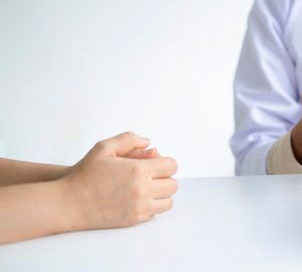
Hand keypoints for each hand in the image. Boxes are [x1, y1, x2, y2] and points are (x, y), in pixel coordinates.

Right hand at [60, 132, 177, 230]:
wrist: (69, 203)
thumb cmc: (85, 174)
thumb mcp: (104, 148)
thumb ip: (128, 140)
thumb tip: (148, 143)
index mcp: (139, 170)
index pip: (171, 166)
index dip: (165, 162)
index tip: (156, 163)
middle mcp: (143, 190)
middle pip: (173, 184)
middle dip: (165, 178)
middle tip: (152, 175)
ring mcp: (140, 207)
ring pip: (168, 201)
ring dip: (162, 194)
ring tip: (148, 187)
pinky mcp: (135, 220)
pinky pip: (155, 213)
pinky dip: (152, 206)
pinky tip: (138, 199)